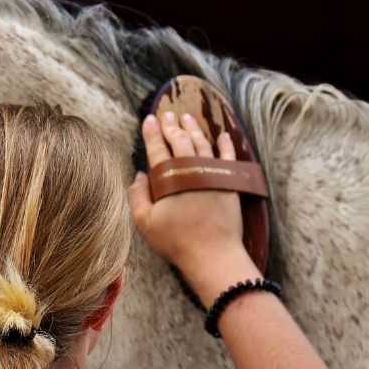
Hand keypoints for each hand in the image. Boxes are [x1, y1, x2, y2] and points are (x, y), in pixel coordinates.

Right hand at [128, 112, 256, 295]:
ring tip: (187, 118)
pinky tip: (222, 135)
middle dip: (171, 126)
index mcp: (169, 178)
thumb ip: (138, 196)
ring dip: (194, 128)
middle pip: (180, 140)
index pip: (157, 149)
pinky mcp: (230, 182)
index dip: (152, 133)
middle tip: (166, 114)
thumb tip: (139, 175)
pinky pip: (228, 157)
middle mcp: (192, 169)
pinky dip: (225, 144)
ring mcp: (213, 173)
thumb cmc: (176, 241)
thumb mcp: (145, 223)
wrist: (213, 254)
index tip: (149, 120)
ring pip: (202, 143)